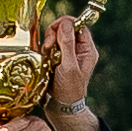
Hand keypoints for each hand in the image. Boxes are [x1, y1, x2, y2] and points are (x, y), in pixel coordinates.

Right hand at [39, 16, 102, 130]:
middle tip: (49, 46)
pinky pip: (49, 47)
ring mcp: (67, 55)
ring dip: (48, 44)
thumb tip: (66, 23)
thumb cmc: (69, 90)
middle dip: (54, 35)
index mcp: (87, 50)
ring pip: (55, 38)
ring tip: (47, 57)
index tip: (55, 30)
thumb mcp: (68, 66)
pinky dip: (44, 52)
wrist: (62, 107)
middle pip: (65, 29)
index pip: (79, 26)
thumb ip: (67, 44)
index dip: (66, 24)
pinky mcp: (57, 59)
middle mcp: (78, 50)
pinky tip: (45, 61)